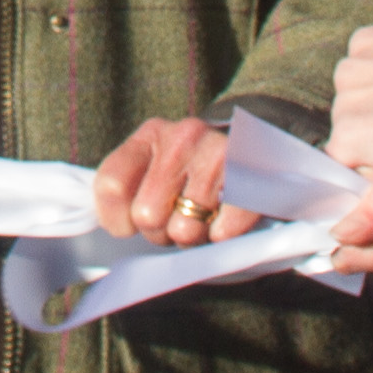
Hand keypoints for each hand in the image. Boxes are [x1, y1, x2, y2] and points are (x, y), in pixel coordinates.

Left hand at [94, 117, 264, 246]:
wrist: (262, 148)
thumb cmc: (195, 170)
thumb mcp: (156, 165)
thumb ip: (127, 190)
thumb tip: (116, 225)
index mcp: (150, 135)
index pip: (111, 185)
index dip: (117, 218)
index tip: (130, 225)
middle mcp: (181, 137)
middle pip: (146, 215)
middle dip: (161, 231)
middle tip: (178, 219)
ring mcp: (216, 154)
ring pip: (185, 230)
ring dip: (194, 236)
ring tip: (204, 217)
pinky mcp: (250, 177)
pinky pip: (223, 231)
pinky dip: (223, 235)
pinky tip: (226, 219)